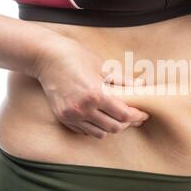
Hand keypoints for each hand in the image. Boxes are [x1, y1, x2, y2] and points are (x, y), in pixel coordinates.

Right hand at [33, 37, 148, 138]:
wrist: (47, 57)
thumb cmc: (76, 57)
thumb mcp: (102, 66)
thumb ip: (122, 81)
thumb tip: (141, 87)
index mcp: (96, 94)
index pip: (124, 114)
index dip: (137, 116)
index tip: (143, 114)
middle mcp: (83, 108)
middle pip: (114, 127)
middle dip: (128, 123)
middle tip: (134, 117)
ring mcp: (72, 115)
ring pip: (100, 133)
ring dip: (112, 127)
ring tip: (118, 118)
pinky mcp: (63, 118)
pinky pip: (86, 131)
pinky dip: (96, 127)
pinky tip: (101, 118)